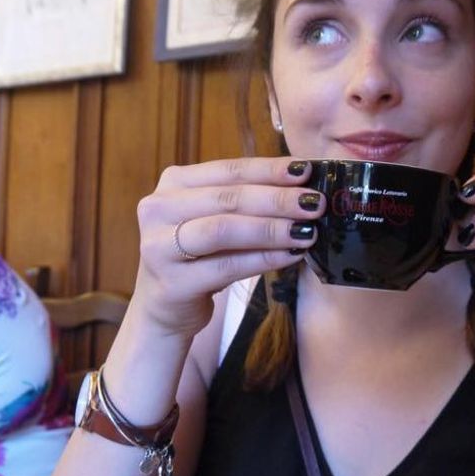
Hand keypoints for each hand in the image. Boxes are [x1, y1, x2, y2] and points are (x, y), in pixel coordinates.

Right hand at [132, 157, 323, 337]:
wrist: (165, 306)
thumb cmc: (200, 255)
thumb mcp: (216, 218)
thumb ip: (248, 200)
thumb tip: (304, 188)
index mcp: (173, 183)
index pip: (229, 170)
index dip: (270, 170)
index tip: (306, 171)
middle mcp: (159, 210)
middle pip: (228, 198)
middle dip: (277, 199)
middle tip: (315, 203)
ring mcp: (159, 247)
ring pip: (225, 230)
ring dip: (272, 229)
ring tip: (307, 231)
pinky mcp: (173, 283)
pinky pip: (227, 267)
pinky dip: (264, 259)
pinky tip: (291, 256)